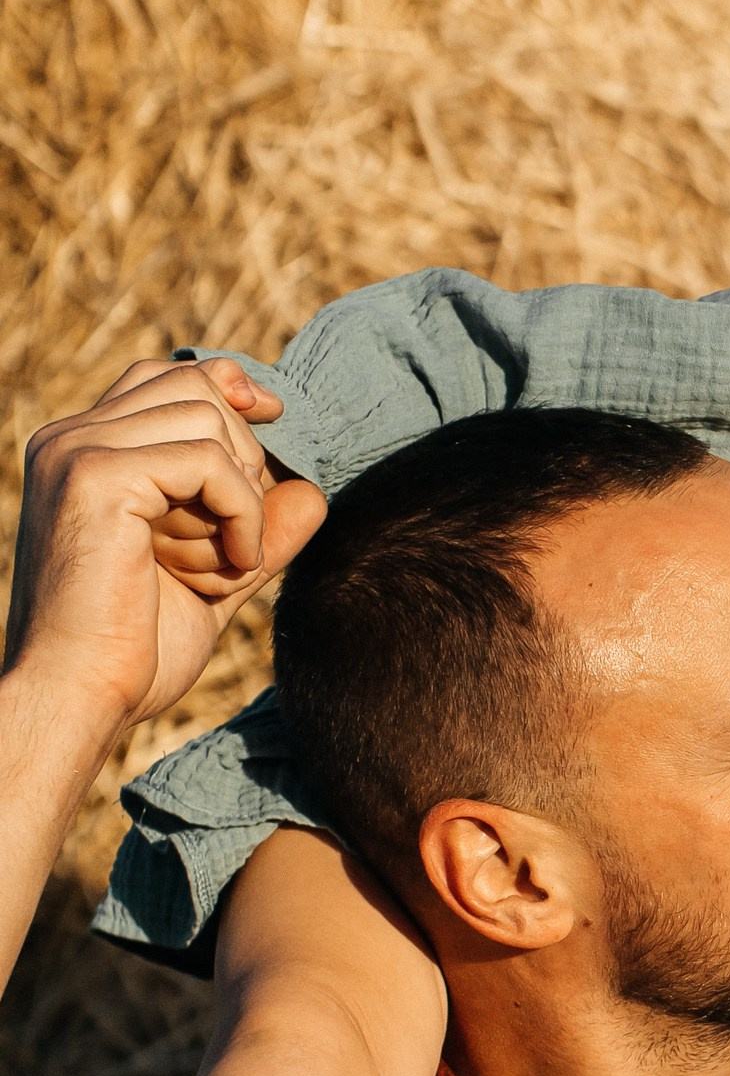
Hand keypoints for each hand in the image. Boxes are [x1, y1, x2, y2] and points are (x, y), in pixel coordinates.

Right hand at [7, 358, 326, 736]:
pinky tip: (234, 568)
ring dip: (241, 495)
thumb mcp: (213, 578)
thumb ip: (256, 529)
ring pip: (207, 417)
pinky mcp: (97, 475)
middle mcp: (69, 439)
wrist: (80, 700)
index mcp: (81, 453)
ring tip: (224, 565)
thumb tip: (313, 488)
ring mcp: (78, 451)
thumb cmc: (134, 654)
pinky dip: (242, 512)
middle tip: (234, 544)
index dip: (228, 387)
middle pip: (194, 384)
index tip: (275, 419)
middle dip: (243, 460)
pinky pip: (208, 459)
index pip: (165, 375)